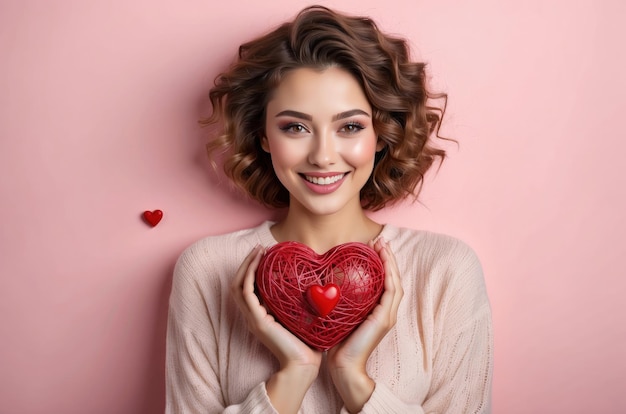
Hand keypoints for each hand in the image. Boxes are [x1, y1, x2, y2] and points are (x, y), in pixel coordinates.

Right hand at [231, 245, 321, 412]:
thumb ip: (301, 303)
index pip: (248, 288)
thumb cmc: (307, 344)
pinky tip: (258, 264)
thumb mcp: (302, 318)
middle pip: (238, 284)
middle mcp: (253, 316)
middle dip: (247, 263)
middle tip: (259, 248)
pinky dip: (249, 275)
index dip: (252, 269)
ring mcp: (253, 318)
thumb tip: (316, 286)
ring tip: (258, 251)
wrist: (304, 365)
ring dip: (246, 265)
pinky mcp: (257, 320)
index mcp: (261, 316)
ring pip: (238, 285)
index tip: (265, 254)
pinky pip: (246, 292)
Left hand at [326, 238, 403, 412]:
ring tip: (383, 245)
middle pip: (394, 278)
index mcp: (378, 310)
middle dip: (389, 257)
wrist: (344, 366)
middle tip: (381, 239)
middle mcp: (386, 312)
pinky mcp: (384, 319)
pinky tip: (384, 262)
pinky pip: (391, 292)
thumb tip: (328, 283)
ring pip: (396, 282)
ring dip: (391, 262)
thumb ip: (342, 300)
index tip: (374, 245)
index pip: (385, 281)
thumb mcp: (341, 315)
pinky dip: (390, 275)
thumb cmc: (338, 343)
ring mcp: (387, 316)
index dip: (383, 262)